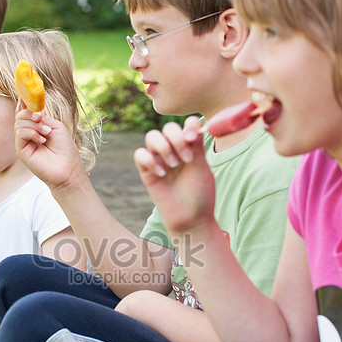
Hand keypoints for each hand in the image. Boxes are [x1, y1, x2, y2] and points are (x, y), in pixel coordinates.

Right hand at [14, 109, 83, 189]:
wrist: (67, 167)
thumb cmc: (65, 148)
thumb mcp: (55, 126)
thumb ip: (41, 117)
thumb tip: (28, 106)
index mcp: (37, 126)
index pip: (25, 111)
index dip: (24, 101)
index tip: (25, 93)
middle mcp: (29, 132)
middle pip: (20, 115)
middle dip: (30, 113)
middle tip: (41, 116)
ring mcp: (24, 141)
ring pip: (19, 123)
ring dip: (34, 125)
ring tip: (47, 133)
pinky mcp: (21, 150)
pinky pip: (20, 133)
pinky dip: (32, 133)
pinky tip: (42, 140)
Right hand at [134, 118, 215, 236]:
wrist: (191, 219)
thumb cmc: (200, 194)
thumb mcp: (202, 168)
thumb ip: (196, 146)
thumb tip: (193, 123)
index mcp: (191, 147)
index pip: (186, 124)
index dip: (189, 126)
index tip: (193, 139)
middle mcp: (174, 150)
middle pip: (167, 128)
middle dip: (176, 139)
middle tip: (186, 159)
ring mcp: (159, 159)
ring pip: (151, 137)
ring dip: (163, 148)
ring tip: (174, 165)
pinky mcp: (147, 171)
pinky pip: (140, 154)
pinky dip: (150, 160)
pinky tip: (162, 174)